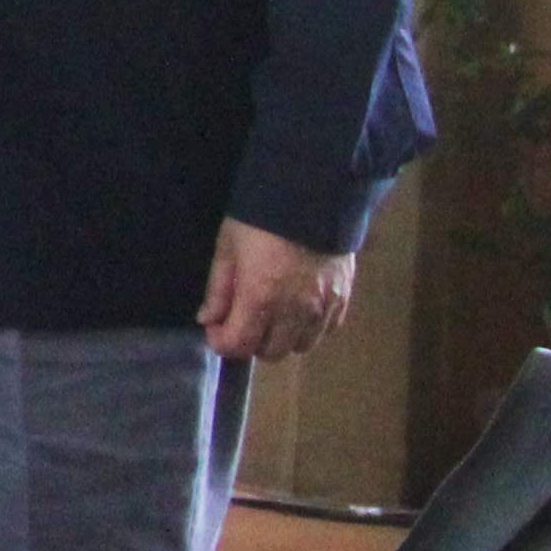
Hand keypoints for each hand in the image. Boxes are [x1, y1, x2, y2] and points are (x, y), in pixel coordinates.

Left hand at [202, 220, 356, 361]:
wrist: (313, 197)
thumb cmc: (260, 220)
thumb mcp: (227, 248)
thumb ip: (218, 289)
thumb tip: (207, 318)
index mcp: (260, 298)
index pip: (239, 345)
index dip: (221, 342)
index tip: (215, 327)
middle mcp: (295, 312)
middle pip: (270, 353)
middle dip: (251, 342)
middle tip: (242, 320)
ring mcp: (323, 308)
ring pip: (300, 347)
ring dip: (282, 338)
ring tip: (272, 315)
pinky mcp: (344, 300)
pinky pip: (326, 331)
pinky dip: (309, 328)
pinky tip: (298, 309)